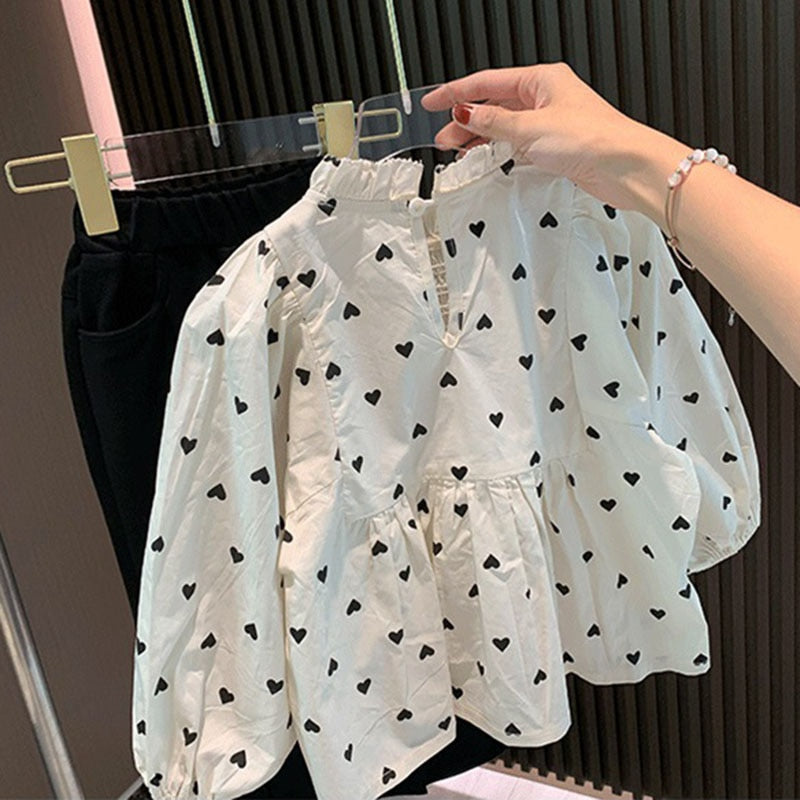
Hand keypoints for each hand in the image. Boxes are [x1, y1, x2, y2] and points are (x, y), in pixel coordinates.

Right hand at [420, 62, 662, 211]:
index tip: (433, 101)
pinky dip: (498, 150)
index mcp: (541, 79)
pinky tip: (486, 157)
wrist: (624, 166)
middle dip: (465, 120)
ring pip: (504, 125)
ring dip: (480, 137)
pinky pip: (516, 143)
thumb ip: (494, 123)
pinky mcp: (554, 146)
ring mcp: (549, 122)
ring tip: (458, 150)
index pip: (487, 81)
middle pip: (494, 105)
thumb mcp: (531, 128)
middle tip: (443, 137)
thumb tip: (467, 113)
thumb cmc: (592, 138)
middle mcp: (545, 97)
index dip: (456, 92)